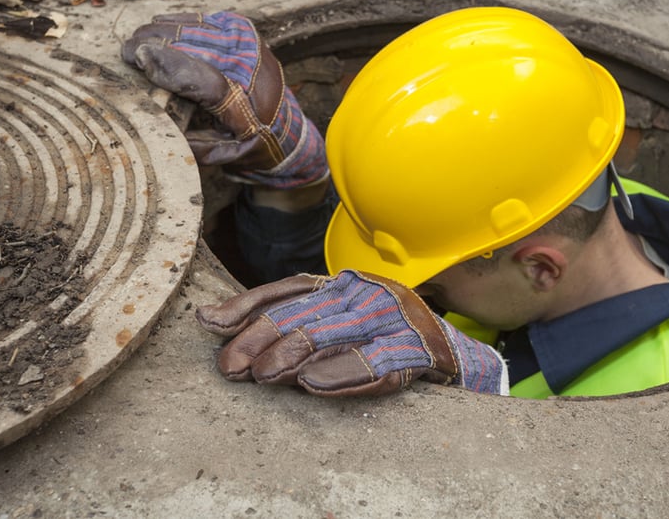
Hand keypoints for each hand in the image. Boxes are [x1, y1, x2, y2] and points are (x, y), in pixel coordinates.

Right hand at [122, 11, 327, 188]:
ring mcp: (248, 43)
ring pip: (193, 28)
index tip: (138, 58)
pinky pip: (201, 20)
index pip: (204, 80)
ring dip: (161, 32)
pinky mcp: (243, 30)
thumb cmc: (250, 144)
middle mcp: (250, 68)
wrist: (287, 127)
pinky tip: (159, 30)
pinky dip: (177, 24)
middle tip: (127, 52)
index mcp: (245, 106)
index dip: (168, 66)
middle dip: (154, 44)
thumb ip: (192, 144)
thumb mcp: (223, 154)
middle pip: (192, 45)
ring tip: (139, 44)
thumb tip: (154, 126)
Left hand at [196, 270, 508, 396]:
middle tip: (230, 365)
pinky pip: (376, 363)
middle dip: (261, 337)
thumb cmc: (386, 342)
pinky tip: (312, 385)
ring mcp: (396, 318)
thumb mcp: (340, 325)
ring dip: (294, 354)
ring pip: (336, 331)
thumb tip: (217, 326)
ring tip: (262, 375)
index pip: (289, 288)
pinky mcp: (419, 350)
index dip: (248, 305)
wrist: (459, 357)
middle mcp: (368, 292)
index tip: (210, 323)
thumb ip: (293, 324)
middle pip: (306, 311)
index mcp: (347, 283)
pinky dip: (342, 375)